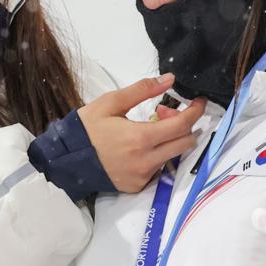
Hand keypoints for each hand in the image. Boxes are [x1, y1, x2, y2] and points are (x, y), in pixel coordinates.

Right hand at [78, 75, 205, 192]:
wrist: (66, 159)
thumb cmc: (87, 128)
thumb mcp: (111, 102)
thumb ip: (142, 90)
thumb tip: (170, 80)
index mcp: (141, 138)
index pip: (182, 125)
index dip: (196, 112)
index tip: (199, 102)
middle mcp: (146, 161)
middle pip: (185, 143)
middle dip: (183, 125)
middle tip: (164, 113)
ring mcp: (143, 176)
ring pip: (172, 156)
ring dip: (169, 139)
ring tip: (148, 128)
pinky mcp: (137, 186)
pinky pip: (158, 169)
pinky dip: (157, 154)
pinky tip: (139, 147)